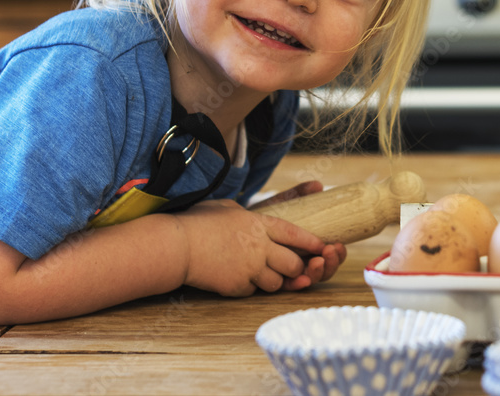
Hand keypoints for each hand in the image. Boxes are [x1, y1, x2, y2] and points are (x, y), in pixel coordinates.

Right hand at [175, 199, 328, 296]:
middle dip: (297, 268)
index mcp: (258, 224)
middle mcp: (259, 247)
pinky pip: (253, 291)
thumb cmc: (196, 222)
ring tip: (262, 274)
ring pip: (277, 282)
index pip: (294, 233)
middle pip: (293, 263)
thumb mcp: (226, 208)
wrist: (176, 245)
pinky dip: (250, 287)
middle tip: (293, 267)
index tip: (322, 246)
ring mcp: (249, 268)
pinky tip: (238, 279)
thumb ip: (245, 214)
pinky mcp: (237, 286)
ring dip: (275, 280)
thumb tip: (251, 216)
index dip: (311, 242)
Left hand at [246, 180, 346, 287]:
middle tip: (330, 252)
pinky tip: (302, 279)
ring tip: (317, 262)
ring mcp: (286, 271)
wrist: (234, 227)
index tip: (338, 245)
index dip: (337, 253)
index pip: (327, 254)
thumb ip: (298, 194)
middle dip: (331, 263)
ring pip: (309, 278)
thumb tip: (317, 185)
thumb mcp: (281, 205)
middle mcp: (299, 261)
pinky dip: (298, 285)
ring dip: (318, 273)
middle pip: (323, 269)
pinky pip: (288, 286)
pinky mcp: (272, 278)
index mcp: (306, 246)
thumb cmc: (260, 218)